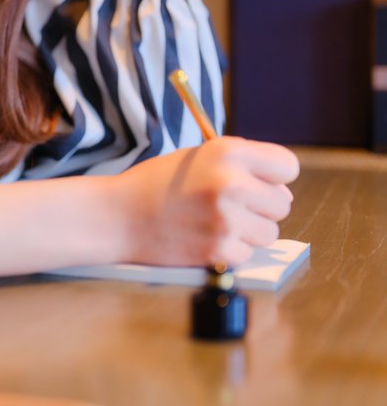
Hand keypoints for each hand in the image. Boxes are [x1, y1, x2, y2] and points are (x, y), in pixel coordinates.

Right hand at [112, 137, 299, 268]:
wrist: (118, 216)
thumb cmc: (158, 184)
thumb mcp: (199, 156)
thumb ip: (241, 166)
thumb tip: (281, 192)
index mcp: (228, 152)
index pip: (288, 166)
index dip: (276, 176)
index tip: (261, 182)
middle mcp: (232, 184)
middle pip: (282, 203)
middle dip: (262, 207)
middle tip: (230, 205)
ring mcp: (227, 220)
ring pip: (269, 233)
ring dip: (248, 231)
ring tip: (214, 222)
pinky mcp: (220, 251)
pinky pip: (248, 254)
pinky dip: (230, 251)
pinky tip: (204, 238)